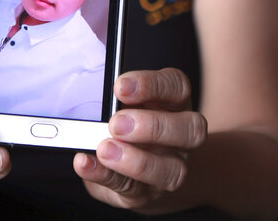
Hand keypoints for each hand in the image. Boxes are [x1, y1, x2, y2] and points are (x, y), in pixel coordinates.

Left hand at [73, 68, 206, 210]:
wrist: (134, 172)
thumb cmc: (128, 126)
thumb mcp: (124, 107)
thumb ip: (113, 103)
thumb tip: (93, 106)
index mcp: (175, 103)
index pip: (177, 87)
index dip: (151, 85)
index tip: (120, 87)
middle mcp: (182, 136)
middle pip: (190, 129)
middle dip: (152, 126)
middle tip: (116, 124)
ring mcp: (171, 168)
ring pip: (173, 170)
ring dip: (136, 161)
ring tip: (104, 149)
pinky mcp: (149, 193)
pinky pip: (134, 189)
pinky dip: (106, 175)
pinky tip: (87, 164)